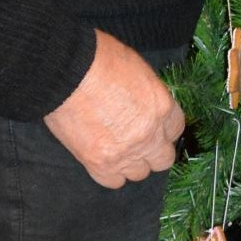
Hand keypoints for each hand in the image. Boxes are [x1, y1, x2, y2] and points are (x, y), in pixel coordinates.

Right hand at [45, 31, 184, 188]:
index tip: (153, 126)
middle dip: (153, 151)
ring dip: (131, 163)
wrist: (66, 72)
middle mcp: (149, 135)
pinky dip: (110, 173)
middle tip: (137, 141)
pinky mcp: (99, 163)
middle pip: (163, 159)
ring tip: (116, 148)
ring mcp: (125, 153)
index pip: (175, 130)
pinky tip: (103, 158)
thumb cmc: (99, 59)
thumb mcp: (137, 68)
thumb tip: (144, 105)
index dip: (163, 128)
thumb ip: (148, 94)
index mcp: (161, 107)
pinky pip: (113, 181)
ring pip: (139, 173)